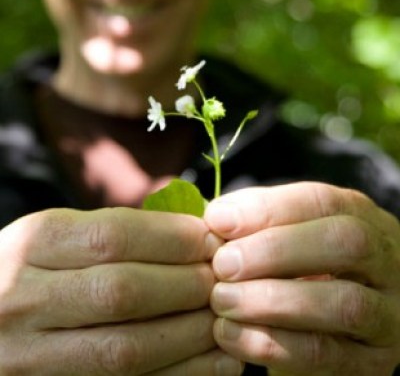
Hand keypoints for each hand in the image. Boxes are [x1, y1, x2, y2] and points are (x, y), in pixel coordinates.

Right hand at [0, 207, 242, 374]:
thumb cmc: (31, 270)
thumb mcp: (55, 237)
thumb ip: (111, 232)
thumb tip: (193, 230)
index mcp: (31, 245)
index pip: (114, 236)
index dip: (173, 238)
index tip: (209, 238)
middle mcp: (22, 300)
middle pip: (123, 291)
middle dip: (186, 283)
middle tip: (222, 276)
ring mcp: (30, 358)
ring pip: (126, 349)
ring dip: (189, 332)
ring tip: (224, 314)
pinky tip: (214, 361)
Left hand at [205, 182, 399, 374]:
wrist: (338, 322)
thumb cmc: (302, 266)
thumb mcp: (291, 235)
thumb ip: (260, 223)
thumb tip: (216, 218)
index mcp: (360, 216)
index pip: (321, 200)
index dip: (268, 208)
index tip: (218, 220)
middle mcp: (384, 259)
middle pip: (345, 243)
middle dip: (276, 250)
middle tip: (223, 263)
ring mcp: (386, 313)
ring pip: (344, 303)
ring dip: (274, 300)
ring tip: (222, 300)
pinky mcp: (373, 362)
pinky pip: (327, 355)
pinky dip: (273, 344)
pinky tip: (231, 335)